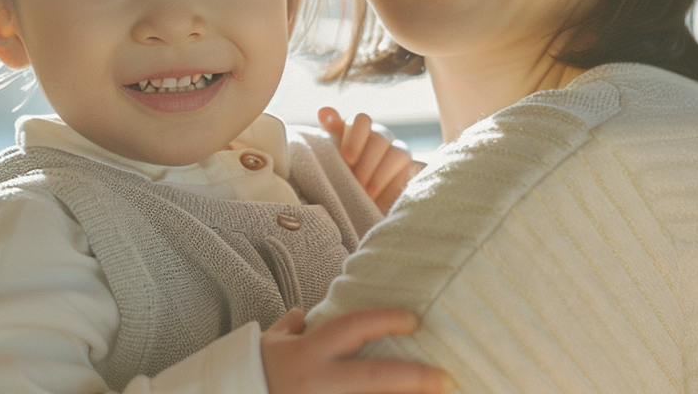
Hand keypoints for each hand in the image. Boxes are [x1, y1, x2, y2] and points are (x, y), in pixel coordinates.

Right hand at [261, 308, 454, 393]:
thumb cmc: (250, 376)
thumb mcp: (267, 347)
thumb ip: (287, 330)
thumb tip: (300, 314)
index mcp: (308, 354)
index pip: (352, 328)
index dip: (385, 321)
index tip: (414, 320)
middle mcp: (318, 383)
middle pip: (373, 377)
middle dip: (413, 379)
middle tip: (447, 379)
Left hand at [319, 107, 418, 212]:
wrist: (353, 205)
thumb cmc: (337, 175)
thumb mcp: (329, 155)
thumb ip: (330, 131)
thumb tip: (323, 110)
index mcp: (357, 129)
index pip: (361, 120)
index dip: (355, 137)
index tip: (346, 158)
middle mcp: (378, 136)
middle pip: (379, 137)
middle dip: (366, 162)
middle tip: (355, 181)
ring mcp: (395, 150)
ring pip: (396, 151)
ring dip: (379, 174)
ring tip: (365, 193)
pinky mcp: (408, 166)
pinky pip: (405, 166)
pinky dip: (390, 180)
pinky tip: (378, 194)